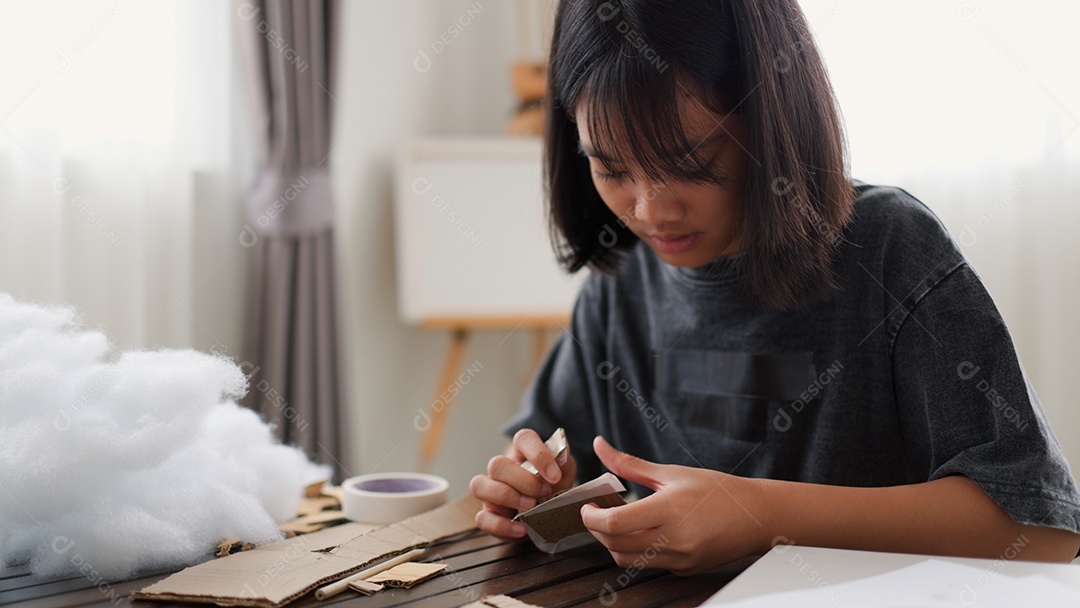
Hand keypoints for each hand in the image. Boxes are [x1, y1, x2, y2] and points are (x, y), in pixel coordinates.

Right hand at [469, 428, 576, 538]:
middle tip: (544, 493)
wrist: (550, 513)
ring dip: (506, 496)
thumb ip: (564, 463)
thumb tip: (563, 452)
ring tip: (530, 507)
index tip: (555, 475)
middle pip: (497, 464)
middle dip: (523, 480)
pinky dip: (501, 525)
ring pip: (479, 486)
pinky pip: (481, 518)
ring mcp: (491, 491)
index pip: (523, 439)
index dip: (538, 454)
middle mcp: (502, 469)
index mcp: (522, 452)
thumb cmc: (553, 487)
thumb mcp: (564, 474)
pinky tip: (521, 529)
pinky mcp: (488, 514)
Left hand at [580, 436, 769, 574]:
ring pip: (627, 560)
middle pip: (614, 545)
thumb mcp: (672, 472)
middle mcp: (673, 539)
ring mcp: (679, 558)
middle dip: (597, 530)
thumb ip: (629, 464)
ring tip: (619, 522)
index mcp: (669, 510)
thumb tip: (600, 446)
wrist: (755, 516)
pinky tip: (646, 532)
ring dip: (613, 543)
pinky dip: (638, 550)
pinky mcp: (684, 569)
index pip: (614, 524)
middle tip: (598, 512)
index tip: (588, 506)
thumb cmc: (717, 490)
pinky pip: (648, 564)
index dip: (591, 517)